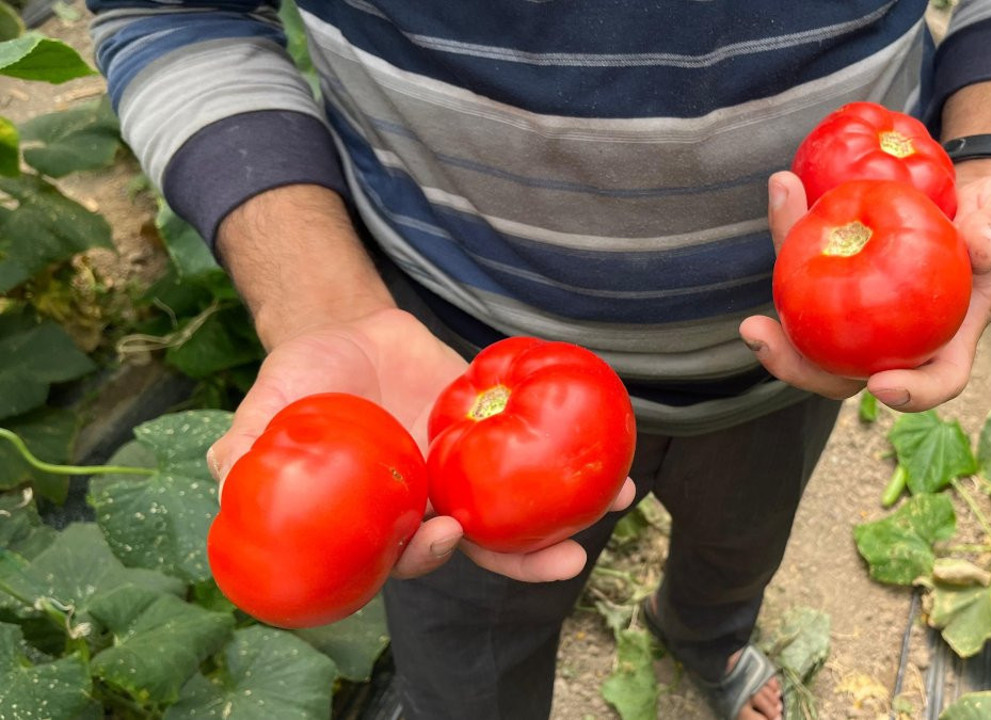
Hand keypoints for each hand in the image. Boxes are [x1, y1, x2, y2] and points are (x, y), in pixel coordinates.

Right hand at [207, 307, 635, 581]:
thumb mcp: (267, 407)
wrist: (347, 327)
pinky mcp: (493, 426)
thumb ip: (249, 448)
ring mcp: (467, 465)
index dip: (427, 556)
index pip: (406, 553)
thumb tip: (228, 484)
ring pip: (520, 502)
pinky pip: (536, 444)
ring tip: (617, 503)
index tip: (443, 534)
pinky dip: (574, 448)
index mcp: (380, 514)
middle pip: (482, 544)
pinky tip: (615, 446)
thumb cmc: (301, 379)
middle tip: (566, 561)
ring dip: (568, 511)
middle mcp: (430, 499)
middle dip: (525, 559)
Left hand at [740, 162, 990, 409]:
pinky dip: (795, 225)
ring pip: (813, 316)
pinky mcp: (844, 269)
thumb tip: (977, 248)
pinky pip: (812, 259)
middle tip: (759, 335)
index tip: (882, 384)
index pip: (934, 381)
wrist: (982, 192)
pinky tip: (785, 186)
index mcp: (949, 338)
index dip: (910, 394)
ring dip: (780, 278)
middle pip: (843, 370)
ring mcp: (865, 306)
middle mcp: (897, 334)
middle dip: (795, 364)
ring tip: (773, 226)